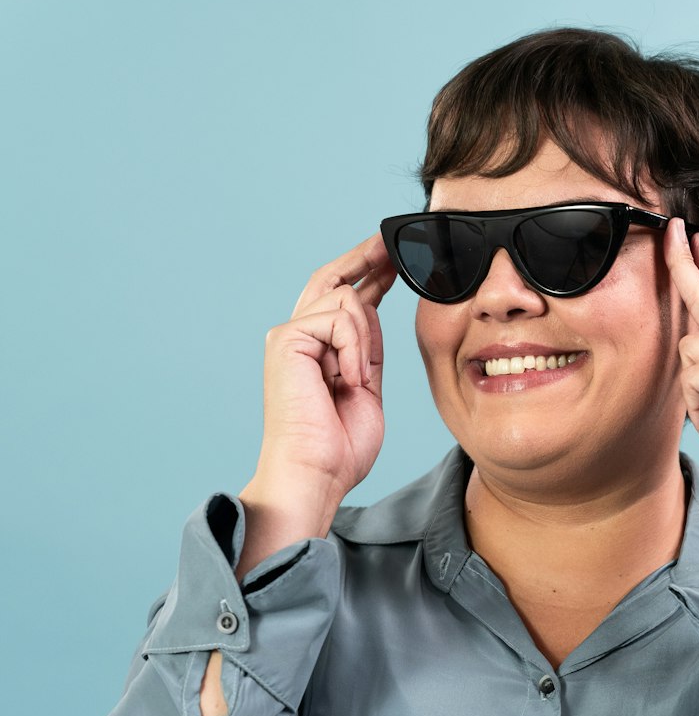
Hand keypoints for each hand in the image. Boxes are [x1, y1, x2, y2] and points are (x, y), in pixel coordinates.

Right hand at [255, 232, 397, 502]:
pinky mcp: (286, 340)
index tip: (394, 259)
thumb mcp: (366, 388)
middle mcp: (298, 339)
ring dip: (363, 341)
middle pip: (331, 279)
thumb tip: (372, 306)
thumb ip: (367, 348)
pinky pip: (339, 319)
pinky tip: (346, 379)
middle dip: (364, 258)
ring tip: (355, 382)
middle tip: (392, 242)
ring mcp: (289, 337)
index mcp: (317, 352)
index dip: (368, 275)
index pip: (342, 300)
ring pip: (345, 300)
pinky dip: (353, 349)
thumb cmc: (339, 448)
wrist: (315, 473)